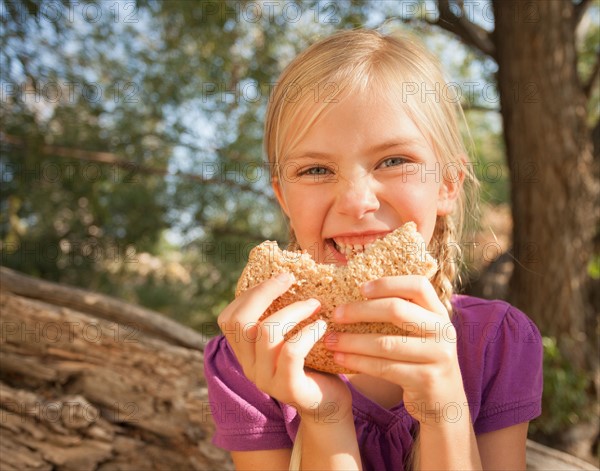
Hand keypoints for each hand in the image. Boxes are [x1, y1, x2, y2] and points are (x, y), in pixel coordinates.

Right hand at [218, 272, 352, 424]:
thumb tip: (286, 275)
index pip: (229, 319)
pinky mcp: (288, 388)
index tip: (278, 279)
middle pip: (240, 322)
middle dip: (264, 293)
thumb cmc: (312, 364)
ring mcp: (265, 379)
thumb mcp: (288, 338)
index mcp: (245, 353)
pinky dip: (308, 332)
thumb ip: (279, 317)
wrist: (329, 406)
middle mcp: (249, 367)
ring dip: (293, 310)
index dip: (249, 294)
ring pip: (266, 333)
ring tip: (315, 304)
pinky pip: (291, 351)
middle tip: (290, 279)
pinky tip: (322, 326)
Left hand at [324, 275, 466, 425]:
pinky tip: (340, 359)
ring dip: (352, 341)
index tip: (360, 289)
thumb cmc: (421, 360)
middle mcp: (443, 331)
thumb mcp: (421, 333)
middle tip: (335, 314)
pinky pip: (384, 367)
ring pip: (386, 343)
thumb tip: (358, 293)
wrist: (443, 402)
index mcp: (439, 313)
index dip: (388, 284)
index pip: (418, 285)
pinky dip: (358, 362)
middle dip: (360, 311)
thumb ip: (403, 314)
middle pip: (397, 310)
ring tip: (329, 340)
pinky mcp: (425, 379)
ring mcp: (438, 356)